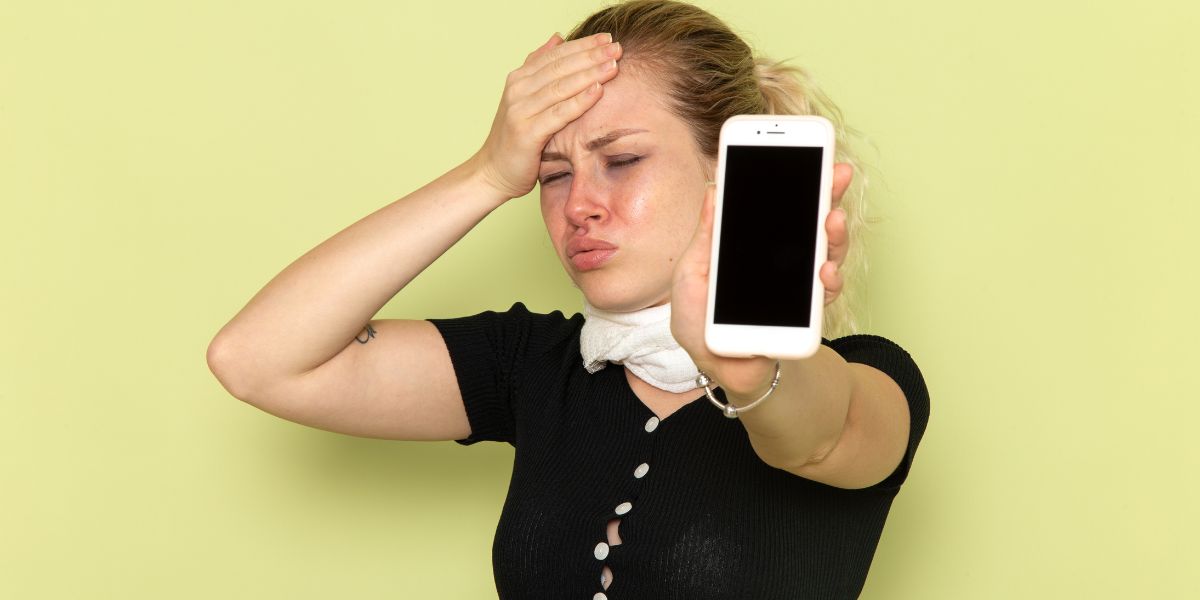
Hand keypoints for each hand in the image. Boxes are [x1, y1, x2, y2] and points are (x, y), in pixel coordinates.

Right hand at [469, 32, 623, 199]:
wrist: (493, 172)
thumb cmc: (516, 137)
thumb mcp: (525, 97)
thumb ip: (539, 67)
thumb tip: (558, 37)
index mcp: (520, 78)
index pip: (556, 54)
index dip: (583, 44)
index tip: (608, 37)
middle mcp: (518, 90)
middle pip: (561, 67)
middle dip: (591, 55)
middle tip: (618, 47)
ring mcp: (520, 110)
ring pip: (561, 87)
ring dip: (590, 74)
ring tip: (613, 65)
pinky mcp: (527, 133)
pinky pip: (558, 114)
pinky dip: (579, 101)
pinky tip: (598, 91)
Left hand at [670, 163, 854, 393]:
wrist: (715, 365)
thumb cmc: (699, 320)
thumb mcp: (693, 270)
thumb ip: (707, 232)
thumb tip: (715, 187)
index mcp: (751, 241)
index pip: (776, 203)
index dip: (792, 177)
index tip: (806, 150)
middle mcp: (781, 257)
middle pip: (809, 218)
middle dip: (826, 193)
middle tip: (836, 172)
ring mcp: (796, 283)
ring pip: (825, 249)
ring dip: (833, 233)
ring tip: (832, 219)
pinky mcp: (805, 313)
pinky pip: (824, 291)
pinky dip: (828, 279)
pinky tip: (825, 270)